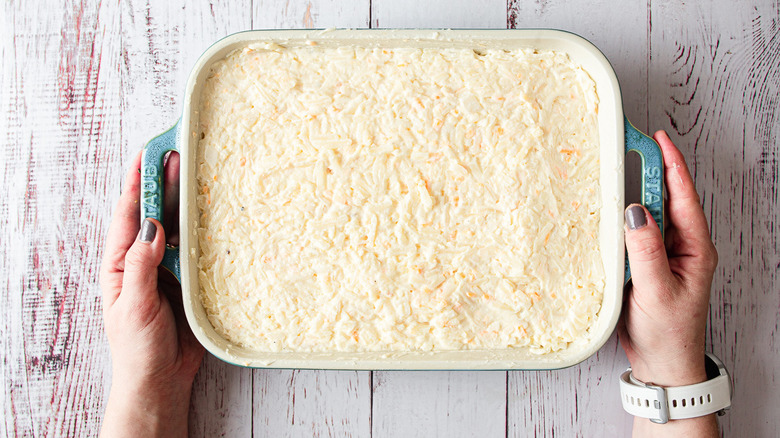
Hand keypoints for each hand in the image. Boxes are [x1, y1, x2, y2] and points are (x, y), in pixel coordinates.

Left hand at [99, 151, 203, 437]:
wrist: (161, 380)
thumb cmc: (138, 347)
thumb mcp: (133, 305)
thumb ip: (141, 264)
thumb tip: (153, 224)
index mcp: (121, 263)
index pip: (129, 215)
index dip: (137, 183)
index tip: (148, 154)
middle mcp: (145, 259)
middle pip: (155, 213)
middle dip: (165, 183)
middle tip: (180, 153)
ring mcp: (169, 269)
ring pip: (179, 228)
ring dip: (187, 202)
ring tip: (200, 173)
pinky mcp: (191, 281)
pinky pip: (199, 250)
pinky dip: (206, 231)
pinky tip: (218, 214)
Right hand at [618, 131, 718, 435]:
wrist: (662, 364)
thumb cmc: (666, 332)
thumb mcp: (656, 290)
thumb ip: (645, 249)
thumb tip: (634, 209)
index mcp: (695, 248)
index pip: (684, 196)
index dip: (671, 165)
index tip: (658, 138)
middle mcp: (682, 246)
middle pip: (668, 198)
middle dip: (653, 169)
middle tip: (632, 144)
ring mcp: (664, 254)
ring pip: (650, 214)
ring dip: (636, 191)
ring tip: (619, 167)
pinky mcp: (646, 263)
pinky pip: (635, 232)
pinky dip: (624, 216)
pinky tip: (609, 208)